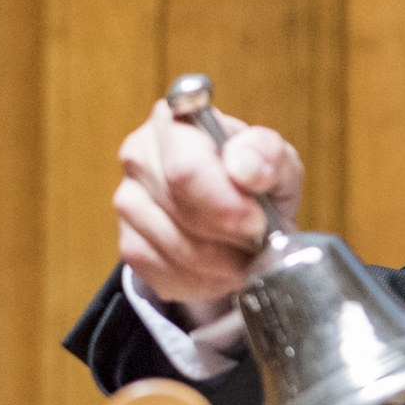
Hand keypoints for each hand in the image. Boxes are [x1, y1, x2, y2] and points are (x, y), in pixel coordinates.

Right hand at [114, 98, 304, 315]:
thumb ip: (268, 155)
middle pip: (184, 213)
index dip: (226, 204)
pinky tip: (223, 266)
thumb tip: (246, 166)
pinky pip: (169, 275)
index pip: (186, 170)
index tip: (259, 222)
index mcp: (175, 123)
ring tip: (248, 253)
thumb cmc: (254, 177)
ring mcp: (128, 202)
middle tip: (263, 240)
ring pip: (177, 250)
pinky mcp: (130, 245)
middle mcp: (140, 156)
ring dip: (225, 262)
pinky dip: (206, 280)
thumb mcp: (276, 160)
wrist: (235, 209)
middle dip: (233, 237)